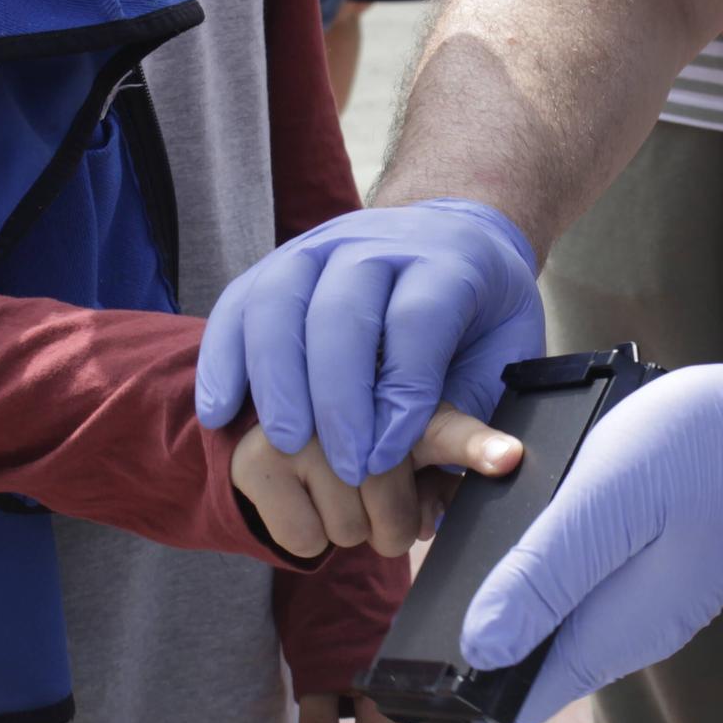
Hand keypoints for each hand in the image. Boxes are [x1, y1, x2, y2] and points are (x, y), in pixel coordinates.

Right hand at [197, 199, 544, 487]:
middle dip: (339, 397)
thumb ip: (478, 411)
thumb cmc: (476, 316)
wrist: (448, 238)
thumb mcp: (504, 354)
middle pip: (342, 311)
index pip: (416, 321)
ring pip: (280, 301)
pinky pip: (237, 305)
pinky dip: (222, 359)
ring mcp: (319, 248)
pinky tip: (219, 412)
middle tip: (345, 467)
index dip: (401, 392)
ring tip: (285, 444)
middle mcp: (377, 244)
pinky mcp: (276, 264)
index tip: (389, 456)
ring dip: (276, 379)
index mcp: (446, 262)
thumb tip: (463, 484)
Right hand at [233, 402, 523, 558]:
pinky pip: (307, 539)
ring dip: (352, 527)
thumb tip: (475, 493)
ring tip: (333, 487)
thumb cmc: (372, 432)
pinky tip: (300, 496)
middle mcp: (342, 392)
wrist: (280, 425)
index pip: (441, 419)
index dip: (475, 444)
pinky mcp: (253, 460)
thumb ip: (455, 453)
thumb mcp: (425, 433)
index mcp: (401, 373)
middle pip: (391, 491)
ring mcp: (294, 422)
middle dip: (393, 518)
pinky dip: (310, 536)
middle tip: (378, 495)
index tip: (507, 459)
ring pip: (351, 526)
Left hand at [393, 353, 722, 722]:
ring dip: (497, 652)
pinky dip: (530, 606)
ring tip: (437, 659)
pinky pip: (574, 603)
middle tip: (402, 714)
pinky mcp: (651, 570)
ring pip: (551, 641)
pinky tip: (508, 587)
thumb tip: (475, 649)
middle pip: (528, 682)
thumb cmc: (706, 455)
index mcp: (607, 631)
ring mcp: (640, 603)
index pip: (516, 710)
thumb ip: (544, 574)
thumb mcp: (608, 503)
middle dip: (466, 705)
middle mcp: (623, 631)